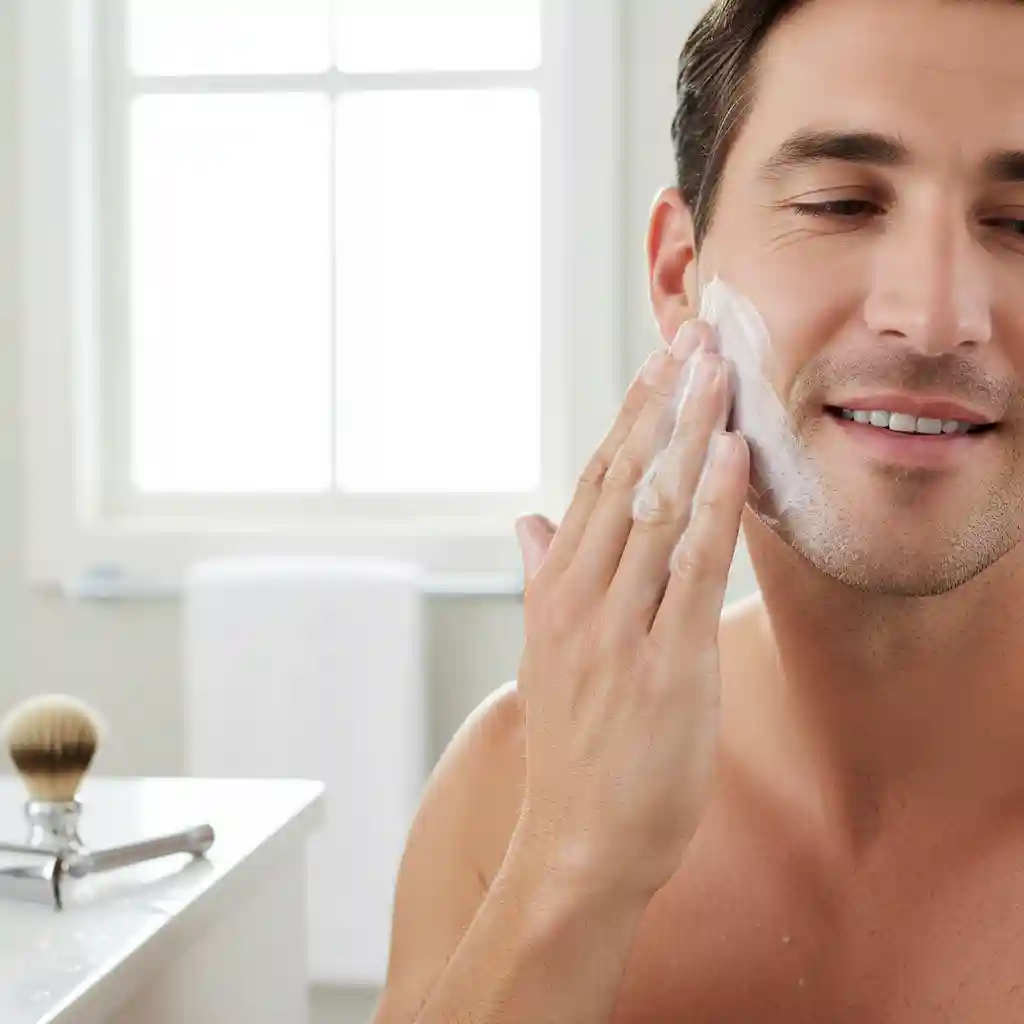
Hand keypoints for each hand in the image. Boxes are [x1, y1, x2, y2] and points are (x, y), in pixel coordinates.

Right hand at [511, 320, 748, 900]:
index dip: (629, 418)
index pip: (594, 484)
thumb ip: (541, 577)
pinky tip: (728, 454)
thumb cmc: (574, 750)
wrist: (579, 842)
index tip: (657, 365)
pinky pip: (689, 568)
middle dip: (661, 402)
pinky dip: (710, 506)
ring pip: (654, 509)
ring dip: (688, 433)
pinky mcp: (664, 663)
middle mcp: (579, 598)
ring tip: (715, 371)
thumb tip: (529, 519)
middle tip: (692, 339)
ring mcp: (617, 629)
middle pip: (623, 480)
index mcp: (553, 592)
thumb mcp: (544, 656)